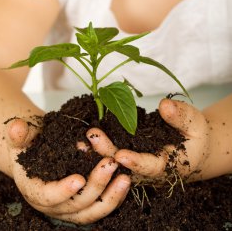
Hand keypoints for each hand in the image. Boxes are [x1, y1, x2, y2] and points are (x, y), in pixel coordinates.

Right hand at [6, 118, 129, 223]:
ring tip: (125, 177)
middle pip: (76, 204)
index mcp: (35, 191)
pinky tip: (126, 181)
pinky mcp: (84, 206)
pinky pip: (101, 207)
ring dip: (110, 196)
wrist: (38, 154)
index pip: (48, 196)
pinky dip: (115, 197)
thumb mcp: (22, 138)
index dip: (63, 190)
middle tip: (110, 165)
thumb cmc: (30, 146)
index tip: (79, 179)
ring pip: (92, 211)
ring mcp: (70, 209)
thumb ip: (19, 134)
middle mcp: (53, 205)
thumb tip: (17, 127)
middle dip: (95, 185)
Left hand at [87, 98, 209, 182]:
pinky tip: (83, 136)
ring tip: (80, 139)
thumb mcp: (194, 124)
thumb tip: (164, 106)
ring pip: (113, 161)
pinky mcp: (128, 154)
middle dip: (107, 152)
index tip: (120, 155)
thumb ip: (180, 117)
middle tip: (92, 136)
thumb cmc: (195, 135)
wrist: (192, 146)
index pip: (149, 167)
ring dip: (96, 151)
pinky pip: (111, 152)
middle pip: (124, 166)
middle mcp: (146, 169)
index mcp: (166, 166)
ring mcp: (135, 163)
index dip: (135, 162)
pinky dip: (97, 145)